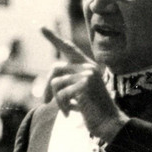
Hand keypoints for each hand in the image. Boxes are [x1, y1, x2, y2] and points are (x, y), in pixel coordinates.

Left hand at [41, 27, 127, 141]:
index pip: (69, 48)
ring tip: (65, 111)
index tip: (41, 28)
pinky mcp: (84, 84)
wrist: (110, 124)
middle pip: (55, 69)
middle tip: (44, 101)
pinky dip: (62, 106)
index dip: (54, 38)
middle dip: (47, 86)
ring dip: (56, 100)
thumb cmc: (94, 112)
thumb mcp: (80, 95)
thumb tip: (48, 85)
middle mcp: (88, 67)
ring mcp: (87, 74)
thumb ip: (68, 85)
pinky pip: (61, 93)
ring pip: (56, 82)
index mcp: (88, 67)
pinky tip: (70, 113)